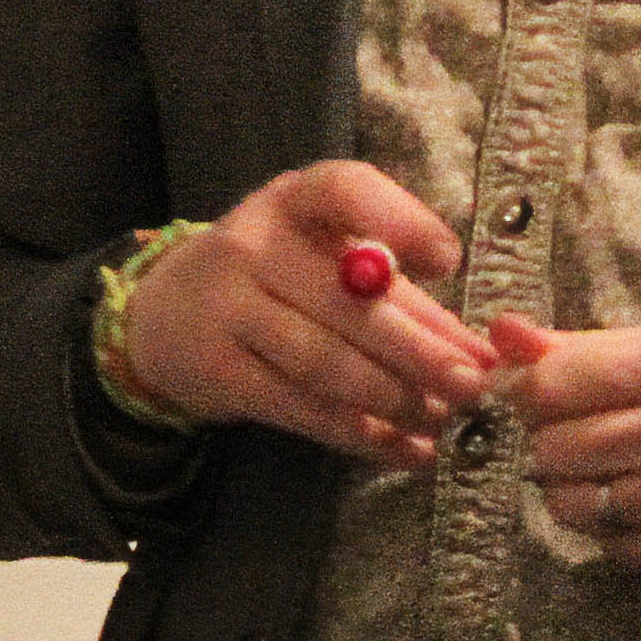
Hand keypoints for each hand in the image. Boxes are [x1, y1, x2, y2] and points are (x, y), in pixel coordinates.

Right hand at [119, 162, 501, 470]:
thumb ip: (402, 299)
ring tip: (443, 419)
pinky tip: (403, 449)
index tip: (448, 262)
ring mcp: (228, 309)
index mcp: (291, 201)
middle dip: (422, 350)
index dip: (401, 219)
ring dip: (394, 399)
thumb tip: (479, 352)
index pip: (344, 190)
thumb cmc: (271, 279)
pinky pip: (300, 409)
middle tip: (475, 386)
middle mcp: (253, 246)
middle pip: (349, 302)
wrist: (162, 318)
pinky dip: (359, 435)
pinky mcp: (219, 373)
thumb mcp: (324, 262)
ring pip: (326, 363)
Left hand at [484, 315, 640, 577]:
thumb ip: (586, 345)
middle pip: (550, 449)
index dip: (527, 394)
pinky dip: (611, 530)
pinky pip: (612, 549)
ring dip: (573, 489)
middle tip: (584, 434)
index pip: (548, 387)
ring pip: (570, 506)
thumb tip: (499, 333)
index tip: (541, 398)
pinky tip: (639, 504)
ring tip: (609, 470)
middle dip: (552, 442)